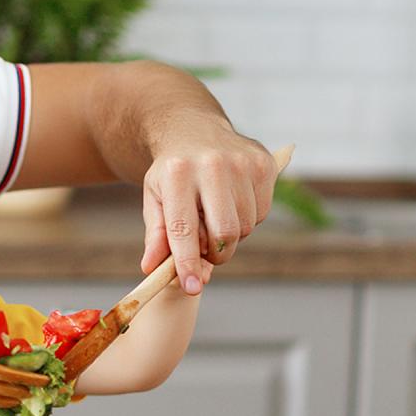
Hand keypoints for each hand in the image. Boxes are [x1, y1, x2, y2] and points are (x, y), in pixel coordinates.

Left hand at [140, 132, 275, 294]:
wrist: (192, 129)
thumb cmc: (171, 172)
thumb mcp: (154, 198)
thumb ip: (156, 235)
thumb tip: (152, 268)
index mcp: (178, 174)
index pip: (184, 229)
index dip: (187, 262)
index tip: (192, 287)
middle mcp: (212, 165)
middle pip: (223, 234)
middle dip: (214, 254)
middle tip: (204, 250)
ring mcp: (242, 163)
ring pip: (244, 227)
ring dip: (230, 236)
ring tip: (214, 218)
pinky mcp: (264, 165)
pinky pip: (262, 213)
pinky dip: (247, 219)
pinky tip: (232, 202)